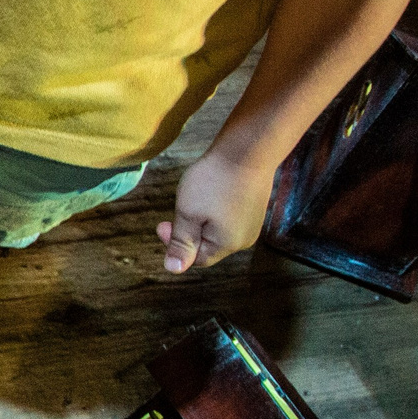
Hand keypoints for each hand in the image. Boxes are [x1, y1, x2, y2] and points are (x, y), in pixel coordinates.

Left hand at [157, 149, 275, 273]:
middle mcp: (244, 238)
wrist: (248, 149)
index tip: (163, 223)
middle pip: (207, 245)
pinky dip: (215, 209)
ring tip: (197, 197)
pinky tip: (211, 191)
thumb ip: (181, 243)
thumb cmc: (215, 181)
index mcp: (228, 245)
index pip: (196, 259)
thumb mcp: (188, 213)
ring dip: (201, 219)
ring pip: (217, 230)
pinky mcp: (254, 207)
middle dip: (188, 231)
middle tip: (179, 208)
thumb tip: (174, 269)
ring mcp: (252, 222)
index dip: (176, 245)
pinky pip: (228, 217)